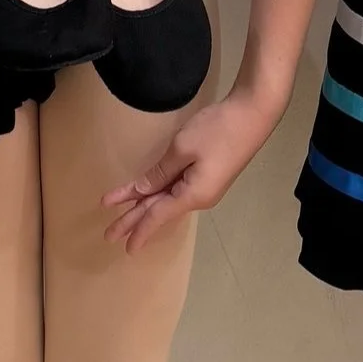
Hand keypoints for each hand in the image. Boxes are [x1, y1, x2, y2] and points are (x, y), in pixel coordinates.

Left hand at [100, 85, 282, 251]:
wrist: (253, 114)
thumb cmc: (217, 131)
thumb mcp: (182, 150)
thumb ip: (160, 173)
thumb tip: (142, 192)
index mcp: (192, 195)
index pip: (157, 216)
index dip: (138, 230)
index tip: (123, 246)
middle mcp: (198, 197)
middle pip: (159, 210)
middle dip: (133, 221)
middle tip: (109, 235)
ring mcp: (203, 187)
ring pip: (166, 199)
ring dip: (141, 205)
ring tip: (118, 216)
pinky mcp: (206, 175)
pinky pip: (176, 188)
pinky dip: (157, 192)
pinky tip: (145, 196)